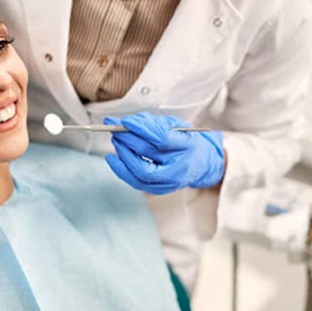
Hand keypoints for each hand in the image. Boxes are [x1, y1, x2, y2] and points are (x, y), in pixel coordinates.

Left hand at [104, 112, 224, 193]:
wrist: (199, 164)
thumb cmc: (185, 141)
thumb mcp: (176, 126)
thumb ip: (155, 123)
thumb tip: (130, 122)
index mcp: (187, 146)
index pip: (162, 138)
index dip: (141, 128)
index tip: (126, 120)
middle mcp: (179, 166)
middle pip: (147, 153)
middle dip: (127, 138)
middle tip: (115, 127)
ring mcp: (169, 182)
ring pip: (140, 170)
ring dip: (123, 152)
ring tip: (116, 139)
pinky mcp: (158, 190)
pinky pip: (135, 181)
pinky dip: (121, 169)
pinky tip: (112, 158)